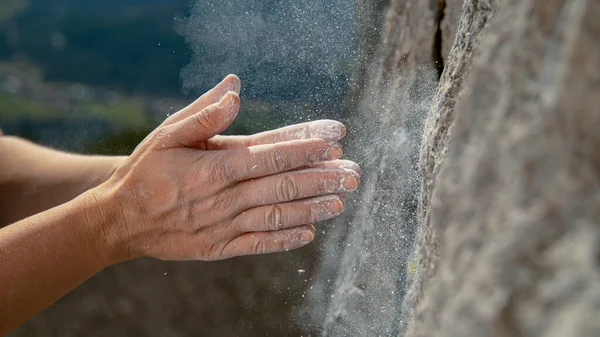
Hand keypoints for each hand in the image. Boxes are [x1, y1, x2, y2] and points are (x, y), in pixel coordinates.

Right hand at [94, 75, 359, 261]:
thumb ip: (203, 113)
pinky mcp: (219, 247)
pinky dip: (285, 239)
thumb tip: (236, 89)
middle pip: (282, 185)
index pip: (270, 153)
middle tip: (354, 172)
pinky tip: (310, 233)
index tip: (337, 137)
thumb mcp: (167, 134)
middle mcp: (224, 197)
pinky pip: (258, 244)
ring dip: (312, 208)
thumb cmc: (146, 170)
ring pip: (276, 215)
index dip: (306, 145)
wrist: (121, 218)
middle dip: (321, 177)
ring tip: (342, 200)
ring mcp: (223, 225)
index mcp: (214, 166)